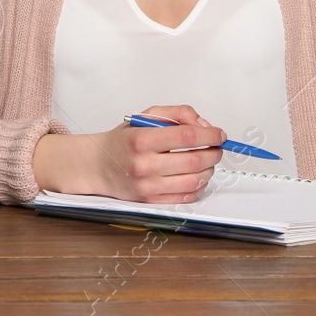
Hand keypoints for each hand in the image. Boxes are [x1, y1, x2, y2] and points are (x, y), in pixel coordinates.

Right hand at [33, 105, 225, 203]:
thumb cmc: (122, 141)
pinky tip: (197, 175)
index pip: (187, 137)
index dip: (210, 135)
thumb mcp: (145, 117)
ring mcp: (147, 186)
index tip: (219, 134)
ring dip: (209, 170)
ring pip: (193, 181)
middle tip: (217, 147)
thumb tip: (203, 124)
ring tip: (207, 160)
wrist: (96, 166)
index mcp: (142, 139)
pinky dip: (199, 186)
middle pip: (194, 160)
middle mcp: (144, 164)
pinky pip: (185, 197)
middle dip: (214, 153)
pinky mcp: (150, 201)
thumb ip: (176, 114)